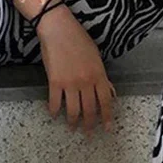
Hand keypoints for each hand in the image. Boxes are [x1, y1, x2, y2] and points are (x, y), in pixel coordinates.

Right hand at [38, 7, 116, 136]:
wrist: (58, 29)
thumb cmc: (78, 38)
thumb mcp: (96, 56)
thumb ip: (102, 76)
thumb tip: (109, 91)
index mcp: (99, 75)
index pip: (106, 101)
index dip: (107, 117)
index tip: (107, 128)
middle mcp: (86, 82)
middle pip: (90, 109)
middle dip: (89, 124)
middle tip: (88, 133)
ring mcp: (70, 83)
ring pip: (73, 110)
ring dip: (72, 122)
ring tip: (71, 127)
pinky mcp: (55, 82)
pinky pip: (55, 102)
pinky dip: (54, 111)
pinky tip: (53, 114)